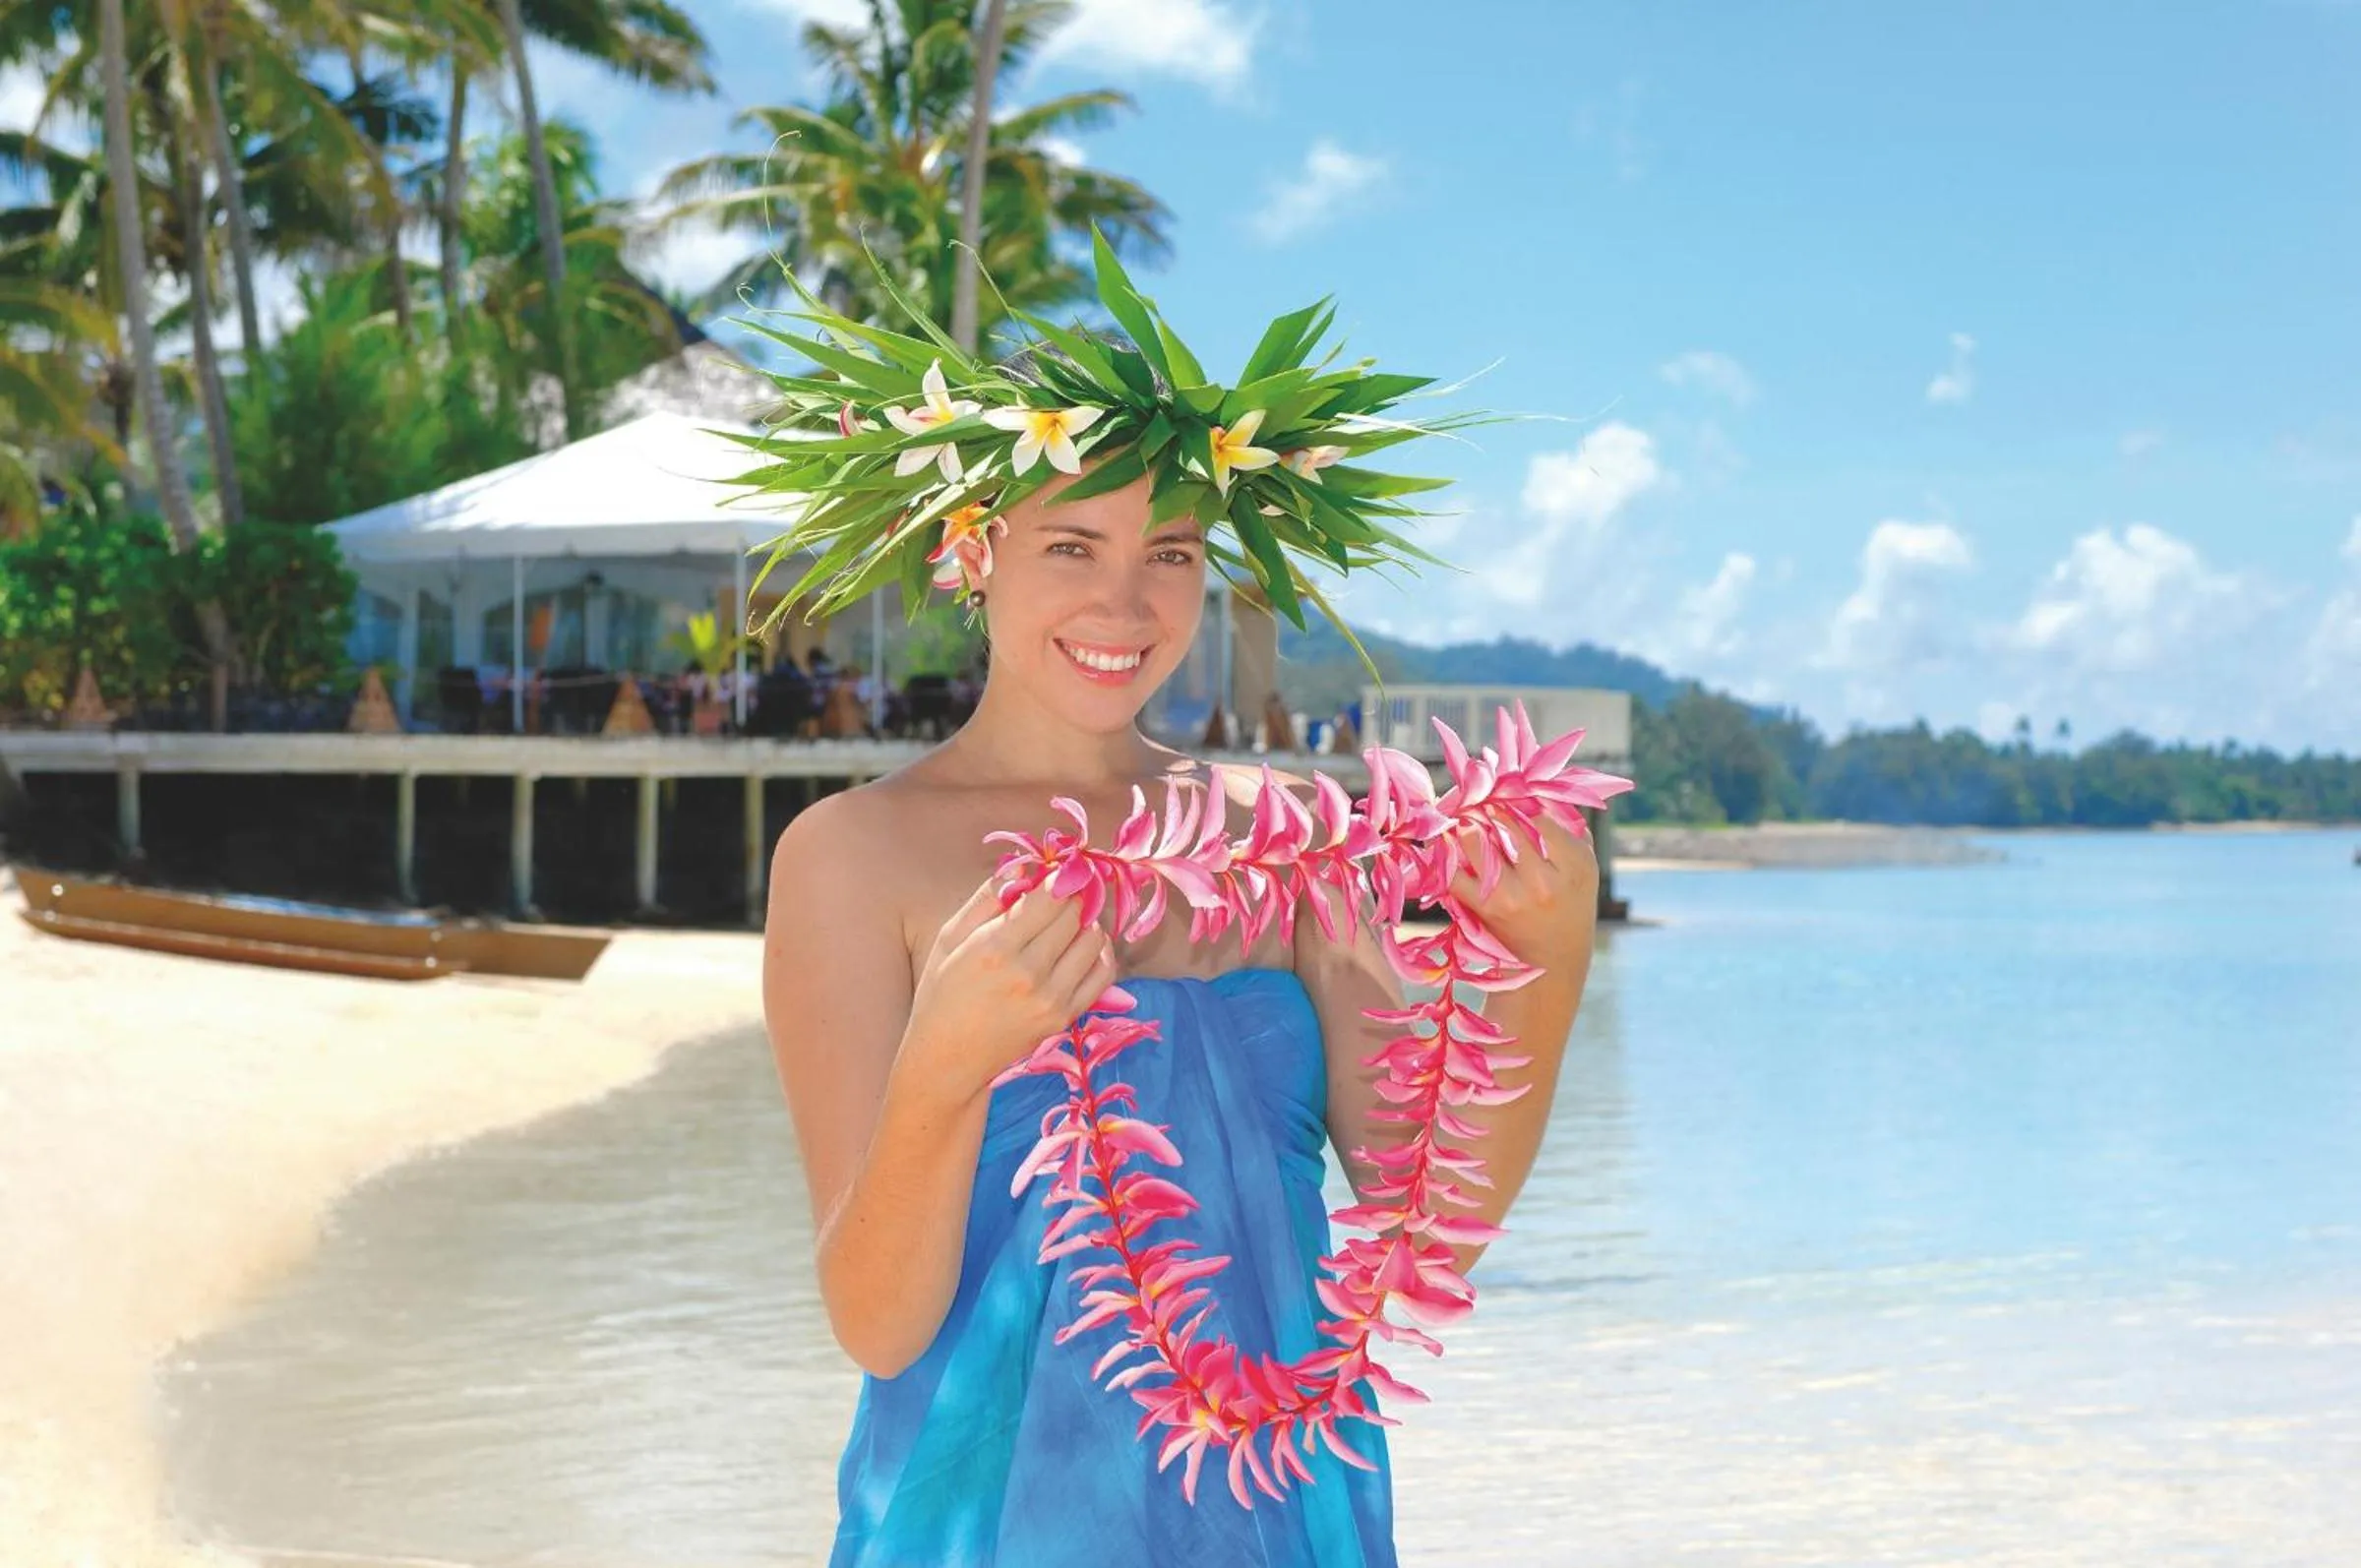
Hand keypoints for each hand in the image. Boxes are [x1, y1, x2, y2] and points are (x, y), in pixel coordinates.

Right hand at [901, 874, 1117, 1105]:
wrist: (948, 1059)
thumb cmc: (942, 993)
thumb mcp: (950, 939)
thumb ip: (986, 898)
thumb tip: (1024, 864)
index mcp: (994, 946)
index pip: (1050, 895)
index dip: (1060, 877)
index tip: (1058, 872)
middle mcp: (1027, 972)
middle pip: (1075, 914)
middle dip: (1074, 896)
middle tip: (1067, 892)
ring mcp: (1050, 998)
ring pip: (1093, 940)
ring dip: (1087, 922)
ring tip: (1071, 921)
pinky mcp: (1065, 1017)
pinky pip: (1103, 973)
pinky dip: (1101, 953)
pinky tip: (1085, 946)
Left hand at [1444, 811, 1599, 965]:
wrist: (1553, 961)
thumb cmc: (1570, 904)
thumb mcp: (1584, 868)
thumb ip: (1570, 828)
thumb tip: (1538, 790)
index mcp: (1576, 865)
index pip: (1541, 818)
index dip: (1521, 804)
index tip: (1509, 799)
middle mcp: (1545, 881)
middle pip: (1507, 825)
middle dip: (1488, 807)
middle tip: (1477, 798)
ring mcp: (1512, 895)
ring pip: (1476, 842)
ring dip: (1464, 824)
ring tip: (1461, 816)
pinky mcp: (1486, 908)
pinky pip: (1454, 873)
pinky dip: (1445, 855)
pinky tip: (1444, 843)